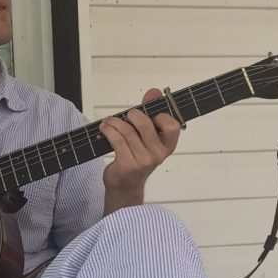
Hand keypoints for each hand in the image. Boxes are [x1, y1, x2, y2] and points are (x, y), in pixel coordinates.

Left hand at [99, 88, 181, 213]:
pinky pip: (116, 140)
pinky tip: (105, 128)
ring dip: (115, 122)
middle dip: (132, 114)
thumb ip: (151, 113)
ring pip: (127, 131)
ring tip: (109, 122)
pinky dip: (108, 130)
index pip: (172, 125)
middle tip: (126, 116)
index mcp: (167, 146)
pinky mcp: (127, 164)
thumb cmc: (137, 158)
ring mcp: (143, 161)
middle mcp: (158, 154)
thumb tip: (154, 91)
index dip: (160, 115)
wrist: (125, 186)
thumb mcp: (146, 137)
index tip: (150, 113)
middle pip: (145, 123)